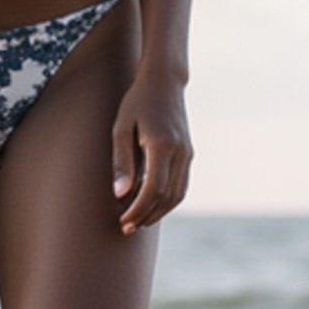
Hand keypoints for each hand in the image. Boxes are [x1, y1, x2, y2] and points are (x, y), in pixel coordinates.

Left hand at [111, 71, 191, 235]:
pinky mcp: (188, 153)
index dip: (138, 210)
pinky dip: (167, 200)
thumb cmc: (137, 102)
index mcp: (161, 145)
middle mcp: (179, 152)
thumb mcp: (121, 128)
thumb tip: (120, 195)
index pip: (153, 189)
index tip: (123, 221)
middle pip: (167, 197)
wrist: (164, 81)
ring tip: (138, 220)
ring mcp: (187, 153)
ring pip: (178, 195)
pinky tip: (151, 204)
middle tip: (127, 226)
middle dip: (147, 215)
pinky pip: (181, 185)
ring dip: (159, 211)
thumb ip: (122, 162)